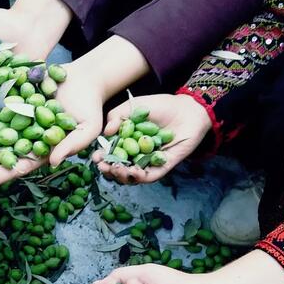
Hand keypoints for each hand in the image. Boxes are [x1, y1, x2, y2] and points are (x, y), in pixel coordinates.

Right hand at [95, 94, 210, 183]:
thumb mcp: (133, 106)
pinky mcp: (163, 166)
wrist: (187, 109)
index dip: (102, 157)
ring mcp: (149, 161)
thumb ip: (116, 116)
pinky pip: (150, 176)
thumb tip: (105, 133)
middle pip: (119, 168)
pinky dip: (140, 177)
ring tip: (117, 169)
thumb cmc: (161, 106)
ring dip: (122, 176)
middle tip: (104, 167)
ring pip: (133, 176)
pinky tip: (133, 172)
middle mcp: (136, 154)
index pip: (111, 153)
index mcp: (127, 141)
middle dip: (109, 170)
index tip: (96, 157)